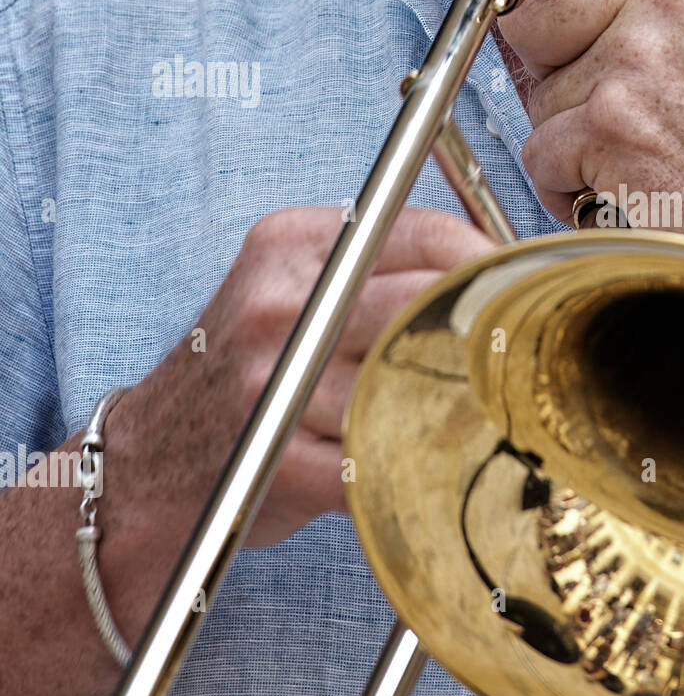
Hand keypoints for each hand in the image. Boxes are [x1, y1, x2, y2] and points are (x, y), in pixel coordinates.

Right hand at [107, 207, 493, 547]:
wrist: (149, 463)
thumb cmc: (247, 372)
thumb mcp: (291, 290)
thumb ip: (375, 270)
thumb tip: (493, 270)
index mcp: (288, 246)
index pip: (419, 232)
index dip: (487, 260)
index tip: (521, 285)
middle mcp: (278, 304)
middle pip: (426, 301)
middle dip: (488, 324)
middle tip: (523, 346)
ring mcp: (276, 382)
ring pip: (413, 378)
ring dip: (466, 398)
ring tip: (495, 404)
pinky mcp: (280, 456)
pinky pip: (384, 450)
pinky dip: (426, 457)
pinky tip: (444, 455)